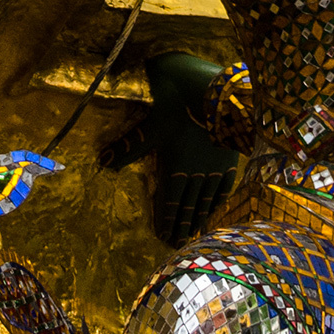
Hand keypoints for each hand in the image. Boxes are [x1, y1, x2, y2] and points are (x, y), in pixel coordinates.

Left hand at [100, 51, 242, 246]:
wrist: (213, 90)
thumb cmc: (175, 104)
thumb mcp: (148, 125)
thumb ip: (129, 146)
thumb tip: (103, 161)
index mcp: (176, 166)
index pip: (172, 201)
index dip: (168, 220)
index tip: (166, 238)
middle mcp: (197, 172)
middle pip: (189, 204)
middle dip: (183, 224)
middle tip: (180, 243)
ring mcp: (215, 165)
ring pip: (207, 197)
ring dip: (201, 215)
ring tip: (197, 233)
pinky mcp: (230, 154)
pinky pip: (225, 183)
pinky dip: (220, 198)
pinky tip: (218, 206)